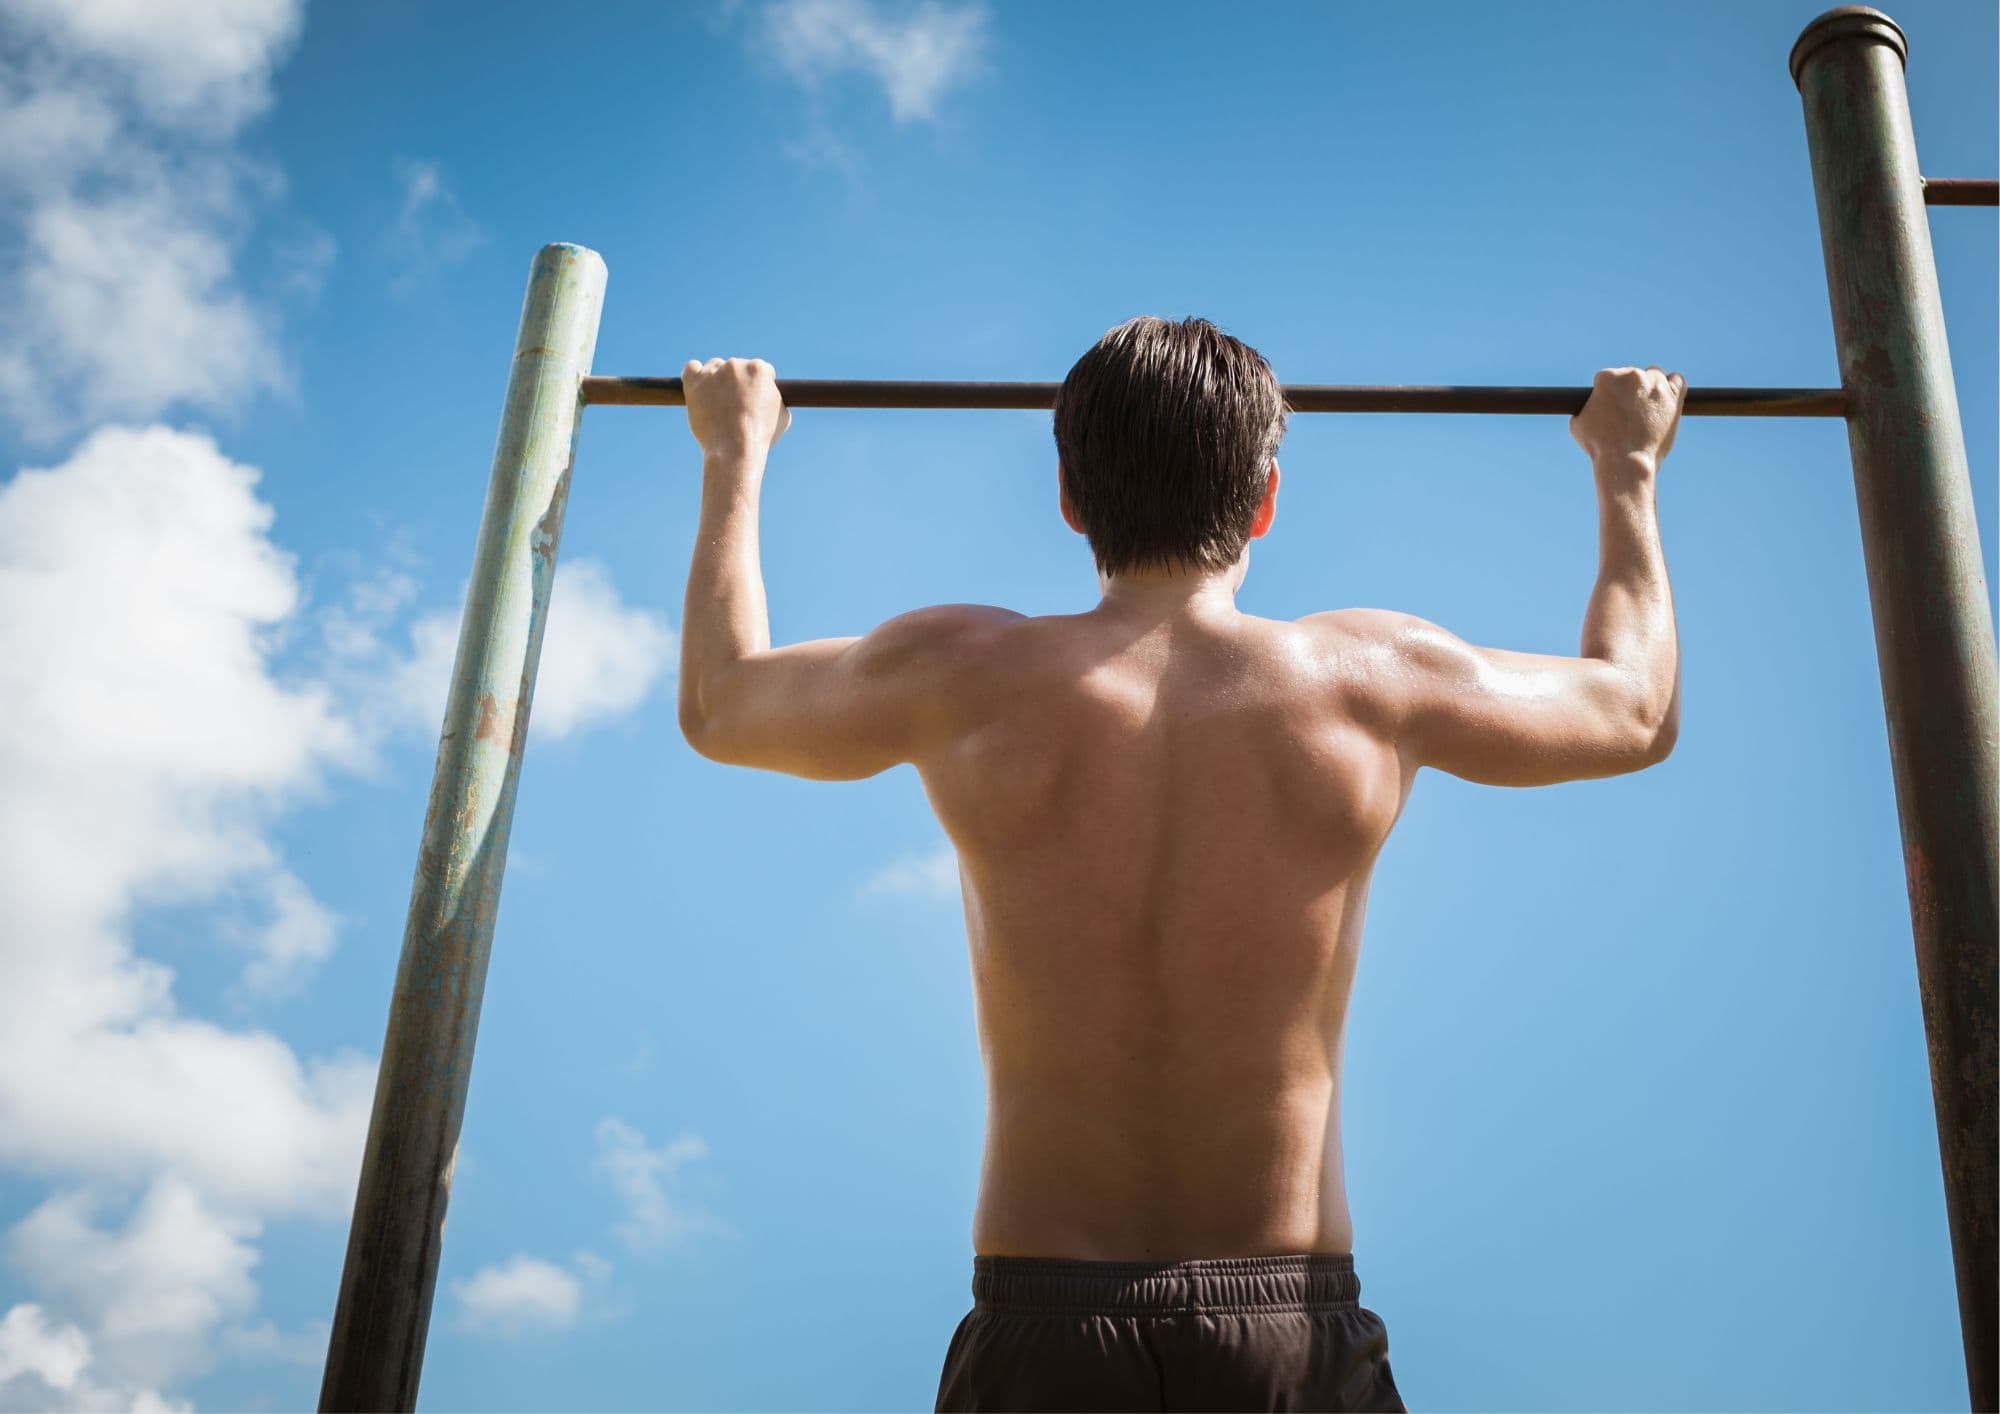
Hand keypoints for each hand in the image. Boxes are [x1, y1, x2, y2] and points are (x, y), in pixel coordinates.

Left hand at [683, 357, 791, 458]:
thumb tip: (771, 396)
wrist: (735, 449)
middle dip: (738, 384)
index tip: (754, 400)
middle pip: (737, 368)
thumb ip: (776, 398)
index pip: (761, 369)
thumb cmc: (760, 436)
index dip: (759, 386)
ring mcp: (713, 372)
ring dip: (716, 380)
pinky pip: (691, 368)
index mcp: (758, 369)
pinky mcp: (694, 382)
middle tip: (736, 405)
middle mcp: (735, 365)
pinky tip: (699, 388)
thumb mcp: (782, 415)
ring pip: (714, 367)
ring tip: (718, 403)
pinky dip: (695, 375)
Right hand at [1569, 366, 1685, 468]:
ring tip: (1646, 408)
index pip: (1607, 377)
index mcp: (1607, 377)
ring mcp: (1655, 384)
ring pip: (1654, 375)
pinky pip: (1677, 380)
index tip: (1610, 408)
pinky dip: (1672, 386)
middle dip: (1628, 391)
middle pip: (1631, 375)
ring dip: (1650, 387)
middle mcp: (1631, 375)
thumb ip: (1585, 407)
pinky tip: (1665, 398)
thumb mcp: (1577, 424)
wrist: (1626, 461)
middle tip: (1627, 413)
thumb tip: (1591, 404)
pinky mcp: (1674, 395)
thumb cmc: (1599, 446)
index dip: (1607, 394)